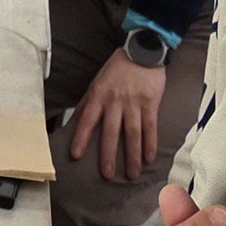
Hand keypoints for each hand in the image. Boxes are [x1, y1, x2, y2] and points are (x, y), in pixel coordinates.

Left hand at [67, 51, 168, 182]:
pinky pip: (150, 127)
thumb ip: (88, 102)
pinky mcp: (151, 103)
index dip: (81, 137)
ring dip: (131, 155)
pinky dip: (150, 144)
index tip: (76, 155)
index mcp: (99, 95)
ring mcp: (134, 103)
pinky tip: (148, 158)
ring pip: (132, 134)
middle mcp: (115, 101)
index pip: (87, 119)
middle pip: (110, 132)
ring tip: (132, 174)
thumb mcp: (98, 81)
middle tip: (107, 174)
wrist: (143, 50)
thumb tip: (74, 122)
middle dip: (108, 155)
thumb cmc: (117, 68)